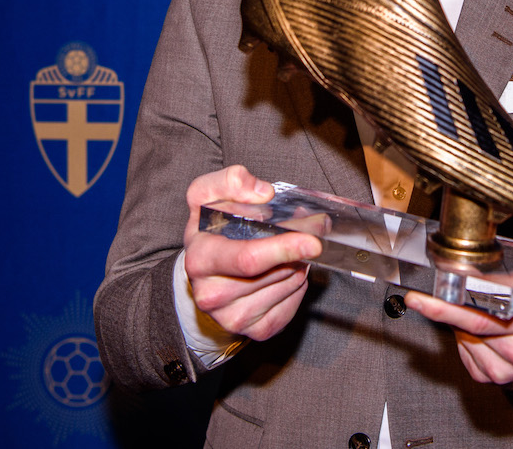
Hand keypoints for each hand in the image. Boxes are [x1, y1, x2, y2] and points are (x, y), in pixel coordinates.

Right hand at [182, 165, 322, 341]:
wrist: (203, 274)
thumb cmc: (210, 231)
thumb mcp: (208, 196)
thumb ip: (231, 182)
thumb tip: (264, 193)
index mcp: (200, 260)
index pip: (248, 259)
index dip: (283, 249)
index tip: (312, 240)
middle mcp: (212, 295)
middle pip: (274, 272)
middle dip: (297, 250)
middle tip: (309, 232)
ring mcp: (233, 317)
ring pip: (288, 286)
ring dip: (298, 265)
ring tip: (288, 251)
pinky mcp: (255, 330)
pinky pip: (292, 303)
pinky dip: (297, 284)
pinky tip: (284, 271)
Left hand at [404, 233, 512, 389]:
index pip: (486, 313)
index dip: (452, 303)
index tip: (425, 295)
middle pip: (469, 326)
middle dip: (444, 309)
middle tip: (420, 296)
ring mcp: (506, 371)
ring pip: (464, 339)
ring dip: (459, 320)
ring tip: (475, 303)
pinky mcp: (493, 379)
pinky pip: (465, 352)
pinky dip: (464, 336)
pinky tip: (480, 322)